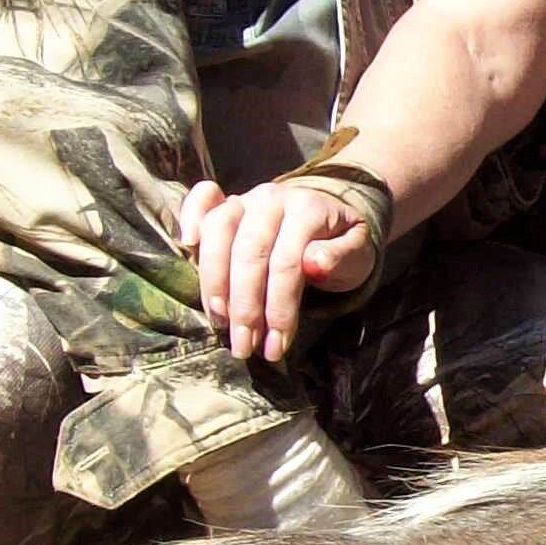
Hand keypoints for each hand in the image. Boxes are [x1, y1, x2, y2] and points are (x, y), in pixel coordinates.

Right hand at [177, 177, 381, 365]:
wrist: (330, 219)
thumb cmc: (341, 245)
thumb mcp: (358, 254)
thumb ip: (341, 256)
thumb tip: (315, 264)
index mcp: (308, 208)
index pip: (286, 263)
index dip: (278, 307)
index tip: (275, 346)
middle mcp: (272, 198)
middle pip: (248, 253)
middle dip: (244, 306)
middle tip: (244, 346)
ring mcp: (246, 198)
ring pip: (218, 232)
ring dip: (214, 282)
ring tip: (221, 322)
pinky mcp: (227, 203)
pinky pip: (202, 199)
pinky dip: (190, 215)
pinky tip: (187, 244)